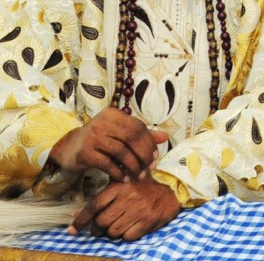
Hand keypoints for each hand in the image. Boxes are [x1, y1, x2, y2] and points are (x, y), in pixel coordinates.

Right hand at [48, 107, 168, 180]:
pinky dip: (118, 172)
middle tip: (150, 168)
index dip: (149, 143)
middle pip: (131, 138)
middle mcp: (102, 122)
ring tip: (138, 175)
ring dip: (133, 165)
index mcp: (113, 114)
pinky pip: (106, 163)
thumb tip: (165, 137)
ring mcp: (92, 136)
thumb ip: (141, 135)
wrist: (68, 149)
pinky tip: (124, 178)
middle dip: (143, 154)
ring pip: (120, 151)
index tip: (155, 157)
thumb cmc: (98, 141)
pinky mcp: (84, 152)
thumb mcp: (119, 134)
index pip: (138, 127)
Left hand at [68, 173, 180, 240]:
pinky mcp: (148, 221)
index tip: (72, 229)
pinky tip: (130, 228)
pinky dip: (126, 236)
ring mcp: (139, 211)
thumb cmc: (144, 185)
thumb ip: (103, 195)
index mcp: (119, 186)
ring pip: (113, 231)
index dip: (81, 219)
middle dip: (97, 230)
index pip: (94, 205)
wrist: (173, 188)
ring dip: (112, 233)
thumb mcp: (123, 182)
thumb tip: (78, 213)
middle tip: (98, 229)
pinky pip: (128, 237)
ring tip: (117, 227)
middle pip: (101, 222)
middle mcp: (128, 198)